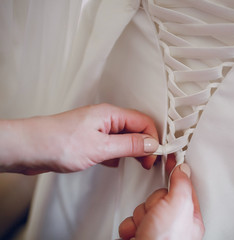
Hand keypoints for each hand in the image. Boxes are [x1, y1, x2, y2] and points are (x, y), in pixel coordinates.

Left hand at [0, 103, 158, 173]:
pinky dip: (117, 153)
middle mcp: (105, 119)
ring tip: (136, 163)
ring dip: (132, 150)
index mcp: (110, 114)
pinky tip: (114, 162)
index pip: (143, 121)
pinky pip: (111, 144)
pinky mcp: (89, 139)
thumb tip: (151, 144)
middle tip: (147, 162)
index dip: (153, 138)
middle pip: (135, 128)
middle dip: (144, 145)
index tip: (155, 155)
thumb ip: (129, 145)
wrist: (28, 148)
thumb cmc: (57, 143)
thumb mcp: (100, 147)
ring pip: (123, 137)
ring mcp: (97, 129)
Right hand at [119, 155, 204, 239]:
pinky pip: (132, 221)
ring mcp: (157, 231)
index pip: (183, 187)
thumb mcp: (178, 206)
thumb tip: (183, 169)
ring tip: (143, 228)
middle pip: (159, 197)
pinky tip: (134, 233)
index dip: (176, 173)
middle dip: (152, 204)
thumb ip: (181, 185)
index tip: (171, 159)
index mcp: (189, 217)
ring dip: (140, 216)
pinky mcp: (142, 236)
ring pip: (144, 208)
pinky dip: (130, 226)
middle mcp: (174, 224)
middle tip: (154, 214)